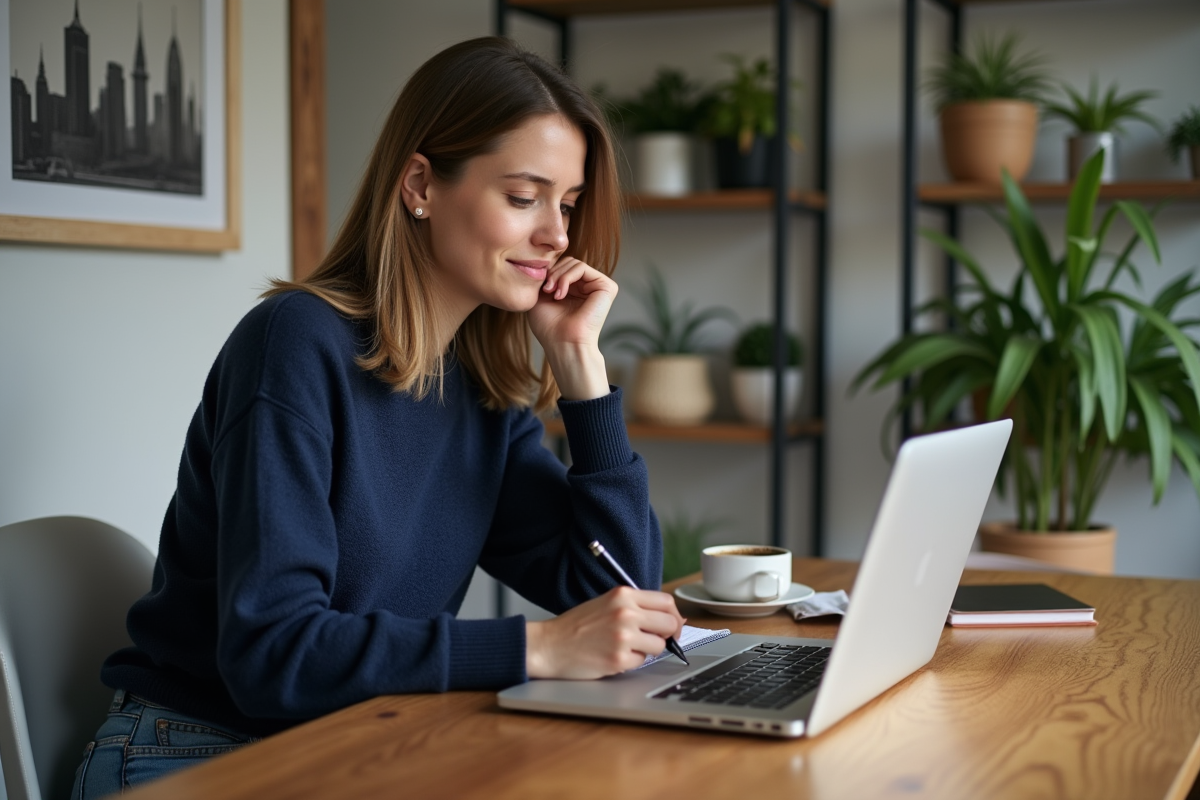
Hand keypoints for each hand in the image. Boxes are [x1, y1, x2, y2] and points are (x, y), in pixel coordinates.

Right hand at [525, 586, 685, 679]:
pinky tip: (614, 656)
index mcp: (623, 595)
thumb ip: (635, 607)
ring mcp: (623, 636)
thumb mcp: (606, 603)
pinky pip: (641, 662)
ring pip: (659, 646)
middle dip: (667, 635)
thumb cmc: (576, 626)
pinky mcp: (618, 658)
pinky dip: (631, 662)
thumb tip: (671, 619)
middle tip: (656, 640)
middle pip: (669, 623)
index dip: (673, 615)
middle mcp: (625, 613)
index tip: (671, 625)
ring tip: (627, 647)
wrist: (549, 645)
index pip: (666, 601)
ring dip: (648, 650)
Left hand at [526, 256, 616, 399]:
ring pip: (573, 263)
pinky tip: (561, 294)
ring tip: (552, 293)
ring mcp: (598, 286)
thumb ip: (545, 277)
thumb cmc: (549, 327)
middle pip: (568, 261)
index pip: (561, 266)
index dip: (548, 272)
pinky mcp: (607, 286)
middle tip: (546, 290)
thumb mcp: (540, 297)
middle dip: (552, 272)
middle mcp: (588, 287)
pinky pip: (581, 267)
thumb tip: (546, 259)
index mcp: (576, 289)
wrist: (562, 343)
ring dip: (558, 276)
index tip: (539, 288)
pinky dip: (567, 277)